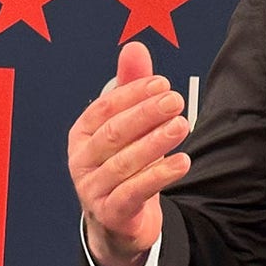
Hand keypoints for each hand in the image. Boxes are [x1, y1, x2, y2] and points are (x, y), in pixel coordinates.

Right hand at [68, 42, 191, 265]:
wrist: (119, 219)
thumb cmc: (123, 163)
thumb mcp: (128, 124)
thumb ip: (132, 87)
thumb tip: (134, 46)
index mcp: (82, 134)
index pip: (105, 108)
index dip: (134, 93)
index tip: (163, 83)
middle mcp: (82, 161)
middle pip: (114, 133)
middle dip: (146, 114)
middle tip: (175, 100)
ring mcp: (94, 189)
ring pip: (124, 163)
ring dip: (155, 142)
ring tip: (181, 126)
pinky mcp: (112, 212)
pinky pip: (134, 192)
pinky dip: (159, 176)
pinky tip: (182, 161)